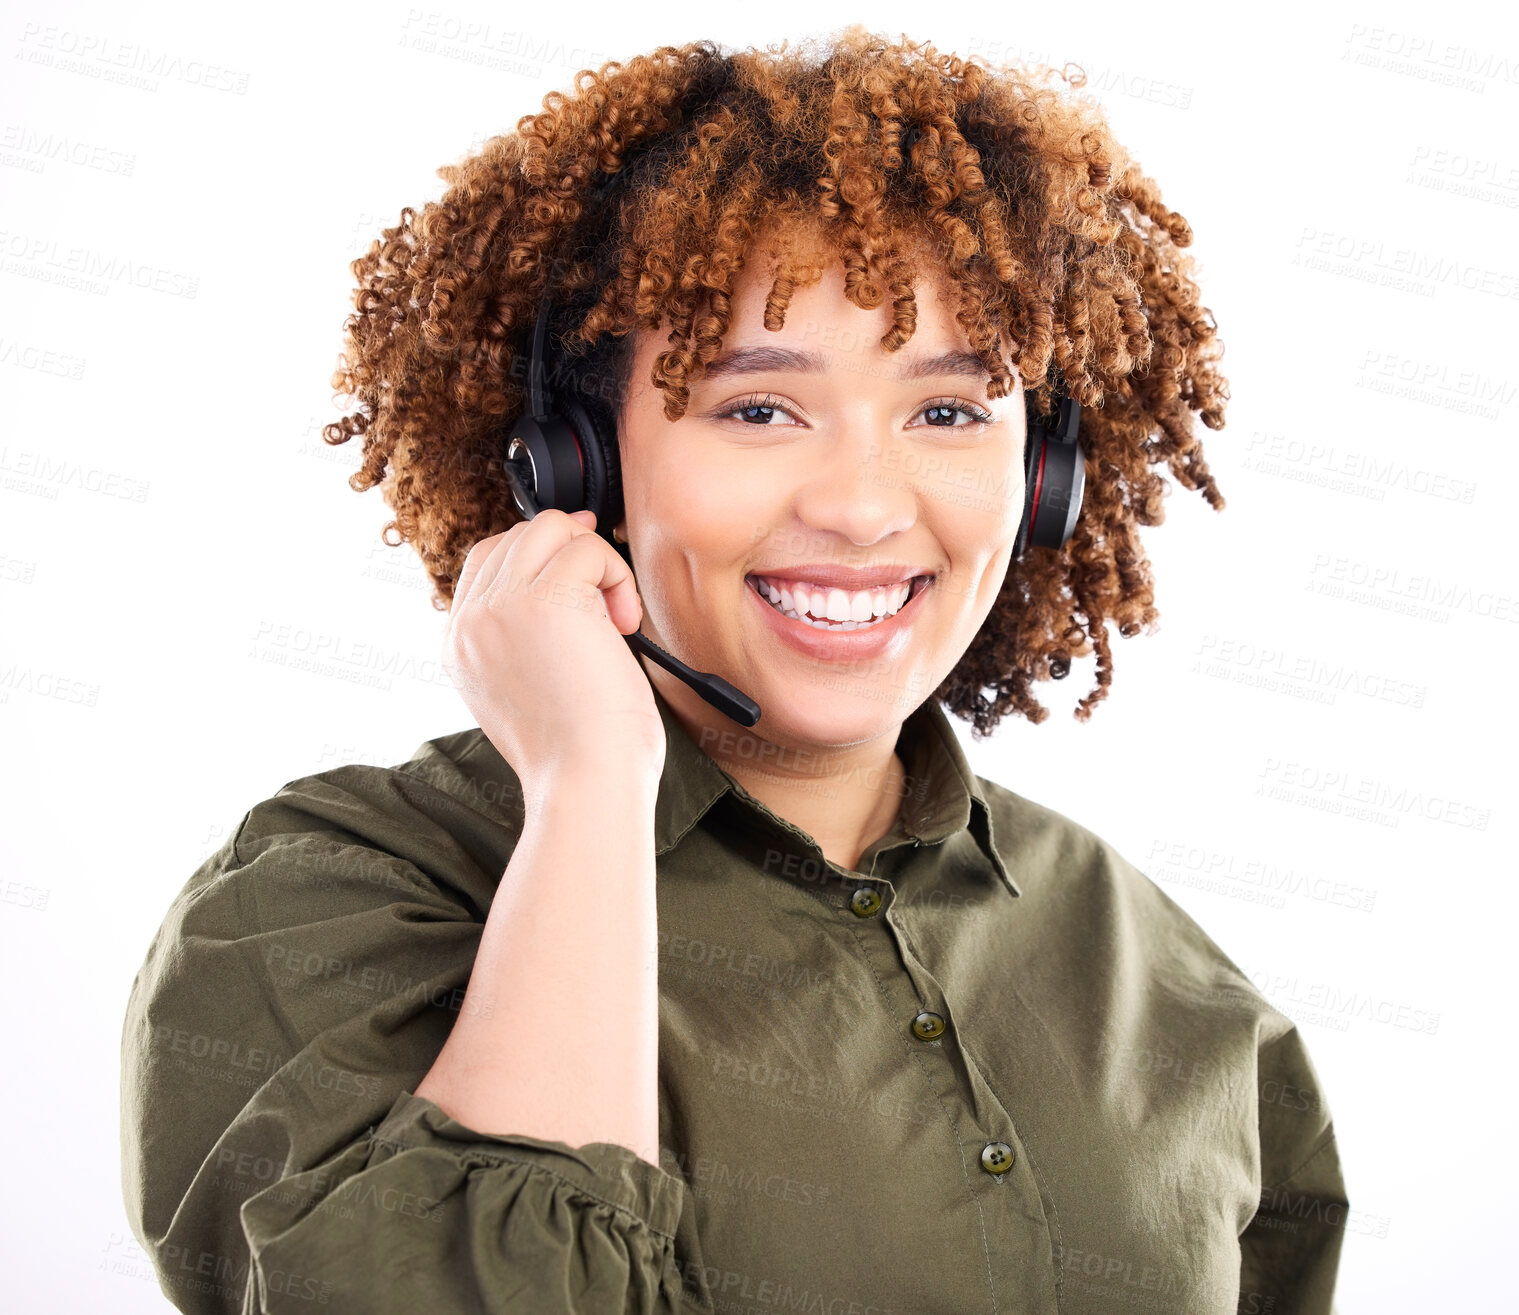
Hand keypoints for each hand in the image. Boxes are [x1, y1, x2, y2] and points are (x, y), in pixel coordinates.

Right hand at [442, 509, 665, 789]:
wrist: (587, 783)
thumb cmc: (580, 750)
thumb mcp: (532, 684)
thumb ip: (528, 629)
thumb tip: (571, 561)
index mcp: (461, 644)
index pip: (487, 561)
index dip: (541, 559)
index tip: (586, 581)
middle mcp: (471, 621)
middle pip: (519, 536)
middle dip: (574, 559)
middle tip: (607, 613)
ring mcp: (501, 607)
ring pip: (551, 527)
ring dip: (597, 561)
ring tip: (616, 616)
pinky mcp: (544, 600)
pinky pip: (586, 547)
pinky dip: (618, 575)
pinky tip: (625, 622)